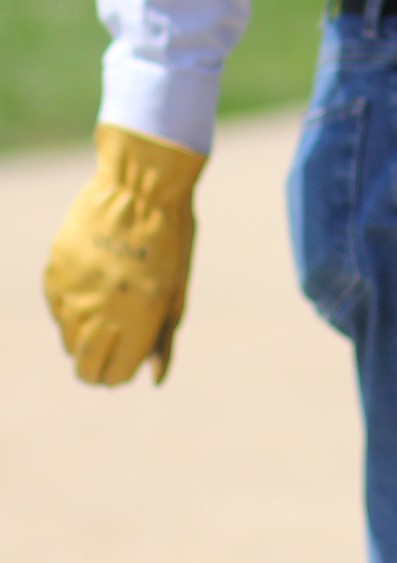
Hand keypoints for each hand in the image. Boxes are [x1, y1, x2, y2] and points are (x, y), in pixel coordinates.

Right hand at [44, 125, 205, 384]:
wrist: (139, 185)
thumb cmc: (168, 239)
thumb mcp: (176, 288)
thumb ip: (164, 335)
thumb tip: (155, 377)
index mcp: (139, 318)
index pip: (114, 376)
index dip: (120, 374)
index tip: (125, 363)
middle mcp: (101, 312)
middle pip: (85, 368)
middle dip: (97, 366)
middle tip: (108, 349)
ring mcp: (73, 294)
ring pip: (69, 341)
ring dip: (85, 334)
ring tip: (106, 303)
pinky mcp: (54, 275)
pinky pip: (58, 310)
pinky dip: (72, 307)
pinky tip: (92, 283)